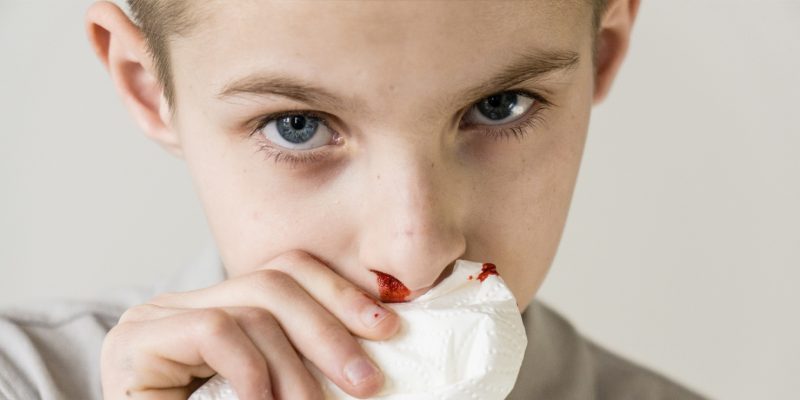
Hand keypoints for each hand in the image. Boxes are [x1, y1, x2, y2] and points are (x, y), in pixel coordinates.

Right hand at [100, 250, 400, 398]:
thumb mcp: (276, 392)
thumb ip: (303, 363)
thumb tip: (373, 346)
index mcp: (217, 310)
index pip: (286, 272)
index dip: (340, 293)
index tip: (387, 328)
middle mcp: (183, 305)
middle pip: (274, 282)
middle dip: (330, 331)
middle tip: (368, 381)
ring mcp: (154, 318)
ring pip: (253, 308)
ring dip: (295, 371)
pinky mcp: (136, 341)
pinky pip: (216, 330)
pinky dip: (252, 373)